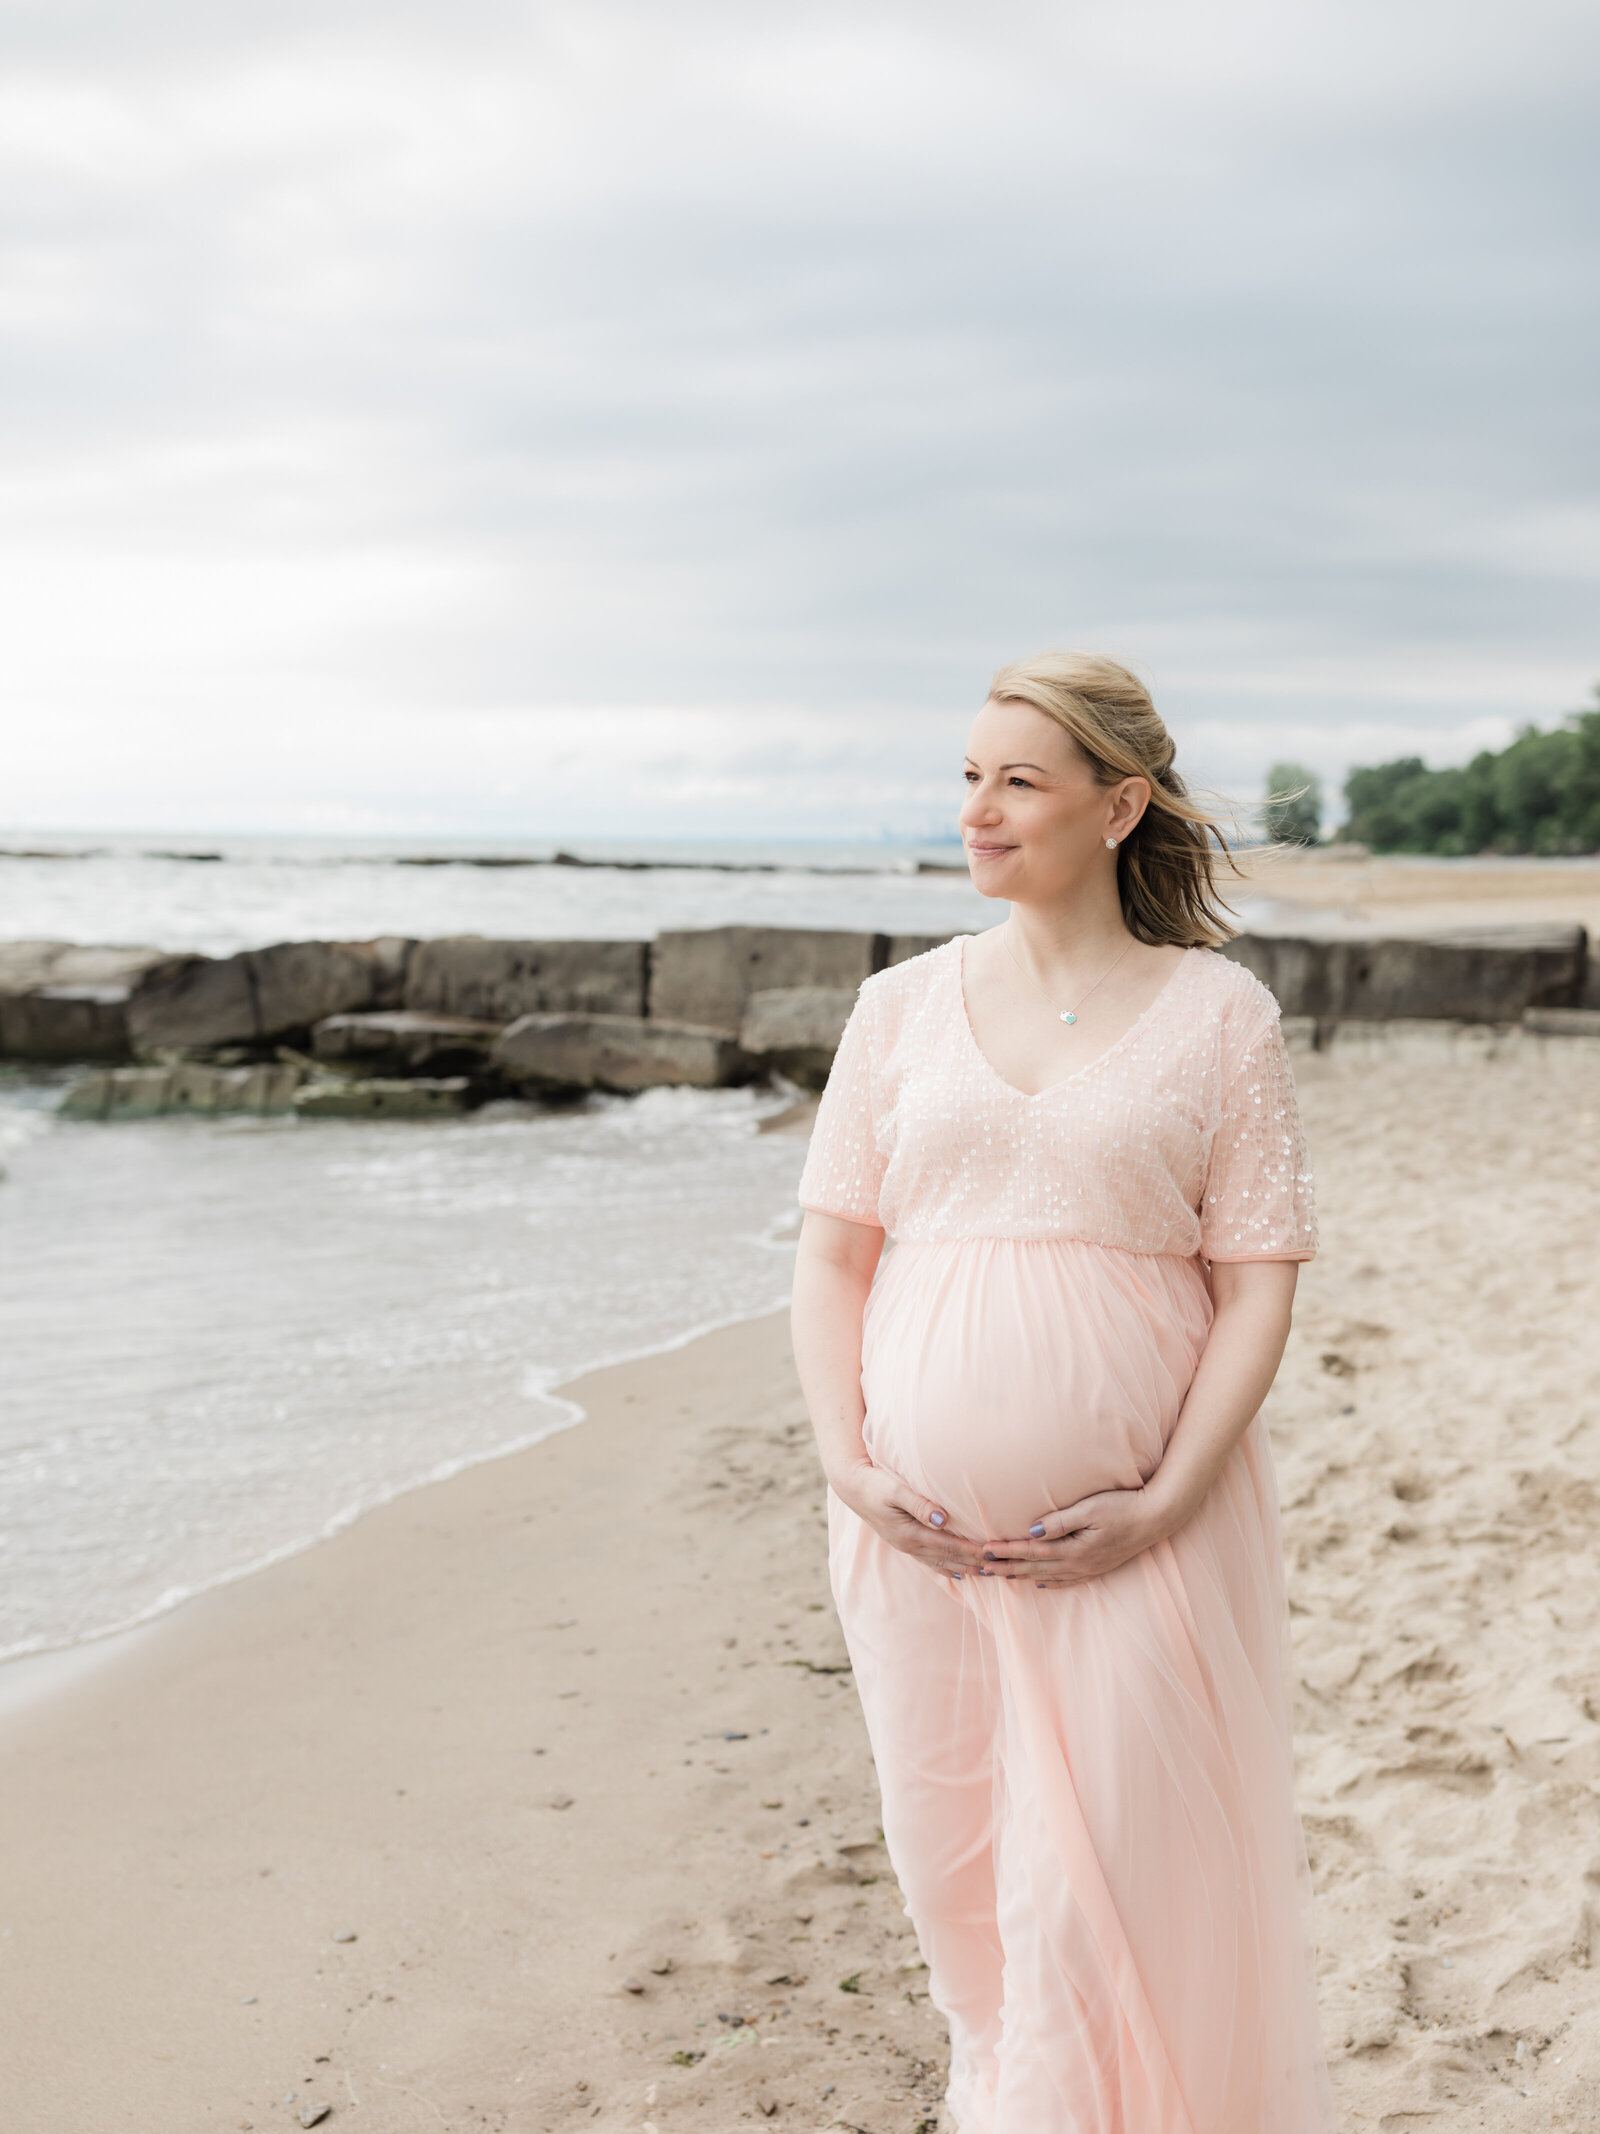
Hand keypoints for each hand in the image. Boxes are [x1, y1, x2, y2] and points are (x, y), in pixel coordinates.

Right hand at [829, 1460, 984, 1577]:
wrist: (853, 1488)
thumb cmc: (876, 1485)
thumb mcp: (896, 1490)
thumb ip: (919, 1504)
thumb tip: (941, 1519)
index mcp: (910, 1534)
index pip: (948, 1546)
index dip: (971, 1551)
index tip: (991, 1553)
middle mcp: (909, 1545)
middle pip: (948, 1558)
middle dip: (973, 1563)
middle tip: (998, 1567)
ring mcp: (906, 1546)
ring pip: (941, 1563)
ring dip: (964, 1568)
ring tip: (985, 1574)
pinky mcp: (904, 1542)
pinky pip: (930, 1561)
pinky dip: (947, 1568)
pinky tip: (957, 1572)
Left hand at [980, 1486, 1166, 1587]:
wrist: (1156, 1518)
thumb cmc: (1123, 1506)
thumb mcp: (1090, 1508)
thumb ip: (1060, 1521)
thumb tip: (1031, 1532)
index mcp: (1074, 1549)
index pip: (1031, 1552)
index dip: (1006, 1551)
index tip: (984, 1551)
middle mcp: (1079, 1564)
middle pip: (1034, 1568)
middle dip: (1006, 1568)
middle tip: (981, 1569)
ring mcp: (1089, 1568)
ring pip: (1047, 1576)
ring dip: (1022, 1576)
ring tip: (1001, 1576)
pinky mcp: (1098, 1567)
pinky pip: (1067, 1580)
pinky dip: (1049, 1582)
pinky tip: (1040, 1583)